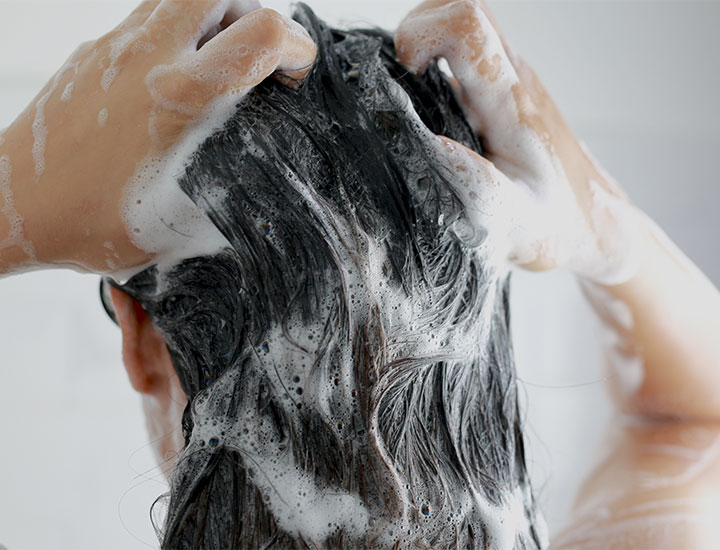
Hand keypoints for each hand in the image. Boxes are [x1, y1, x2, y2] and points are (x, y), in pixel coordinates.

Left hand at [0, 0, 315, 274]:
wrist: (10, 207)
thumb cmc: (88, 222)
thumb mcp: (180, 229)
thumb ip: (231, 204)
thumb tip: (259, 199)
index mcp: (180, 98)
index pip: (262, 33)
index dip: (296, 46)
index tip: (295, 72)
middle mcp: (147, 59)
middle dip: (252, 13)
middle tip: (256, 56)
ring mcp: (113, 48)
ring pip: (179, 0)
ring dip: (211, 22)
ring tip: (215, 69)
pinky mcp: (90, 53)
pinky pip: (145, 24)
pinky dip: (173, 41)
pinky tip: (166, 90)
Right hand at [395, 0, 644, 284]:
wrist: (593, 221)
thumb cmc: (556, 224)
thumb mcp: (514, 223)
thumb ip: (476, 188)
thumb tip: (430, 145)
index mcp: (511, 103)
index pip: (466, 26)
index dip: (420, 36)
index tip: (406, 78)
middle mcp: (512, 79)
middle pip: (462, 10)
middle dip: (416, 34)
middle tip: (402, 85)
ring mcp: (509, 82)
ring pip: (463, 30)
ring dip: (425, 51)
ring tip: (409, 102)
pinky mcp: (502, 94)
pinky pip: (464, 58)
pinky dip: (434, 71)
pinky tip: (428, 116)